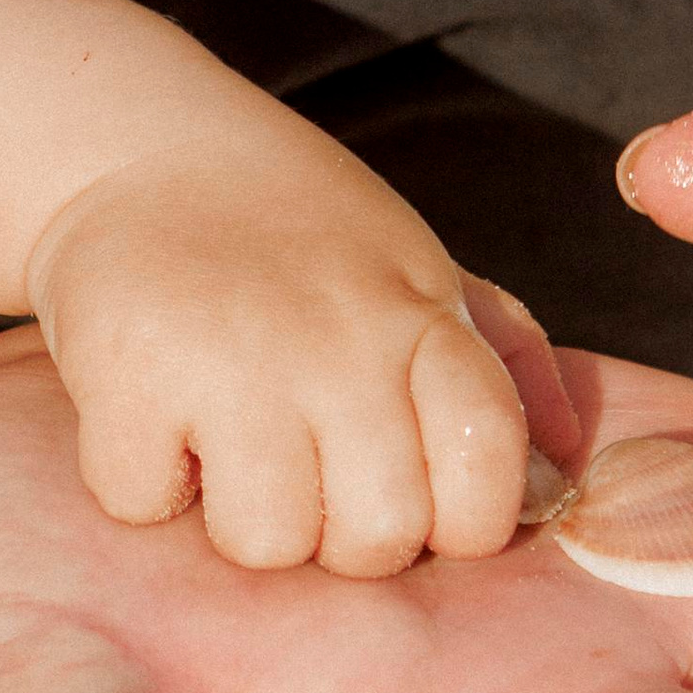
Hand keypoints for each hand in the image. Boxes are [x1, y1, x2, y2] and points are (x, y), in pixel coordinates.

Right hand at [24, 123, 533, 577]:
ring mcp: (233, 358)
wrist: (146, 148)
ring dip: (240, 514)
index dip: (459, 517)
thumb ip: (508, 367)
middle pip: (379, 539)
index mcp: (421, 316)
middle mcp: (340, 340)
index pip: (488, 476)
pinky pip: (146, 503)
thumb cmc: (301, 237)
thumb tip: (563, 483)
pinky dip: (140, 475)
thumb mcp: (422, 271)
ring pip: (268, 544)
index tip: (412, 485)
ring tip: (226, 439)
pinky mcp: (128, 373)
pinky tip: (153, 408)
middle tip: (304, 465)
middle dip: (341, 533)